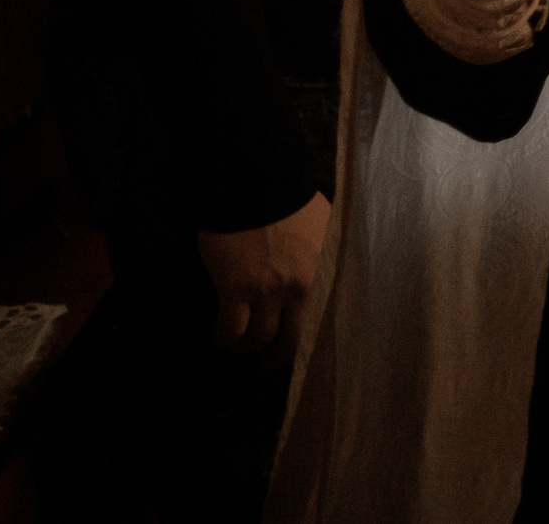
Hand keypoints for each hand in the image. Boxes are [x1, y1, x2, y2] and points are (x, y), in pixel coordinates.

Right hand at [197, 191, 329, 367]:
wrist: (255, 186)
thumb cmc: (290, 200)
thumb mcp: (324, 224)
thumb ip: (327, 250)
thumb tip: (328, 263)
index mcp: (325, 272)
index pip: (325, 318)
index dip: (313, 339)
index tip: (303, 348)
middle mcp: (301, 288)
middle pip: (293, 338)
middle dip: (278, 355)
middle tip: (267, 362)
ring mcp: (267, 291)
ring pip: (259, 338)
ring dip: (248, 348)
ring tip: (241, 349)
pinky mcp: (235, 290)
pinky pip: (230, 328)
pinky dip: (225, 339)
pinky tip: (220, 339)